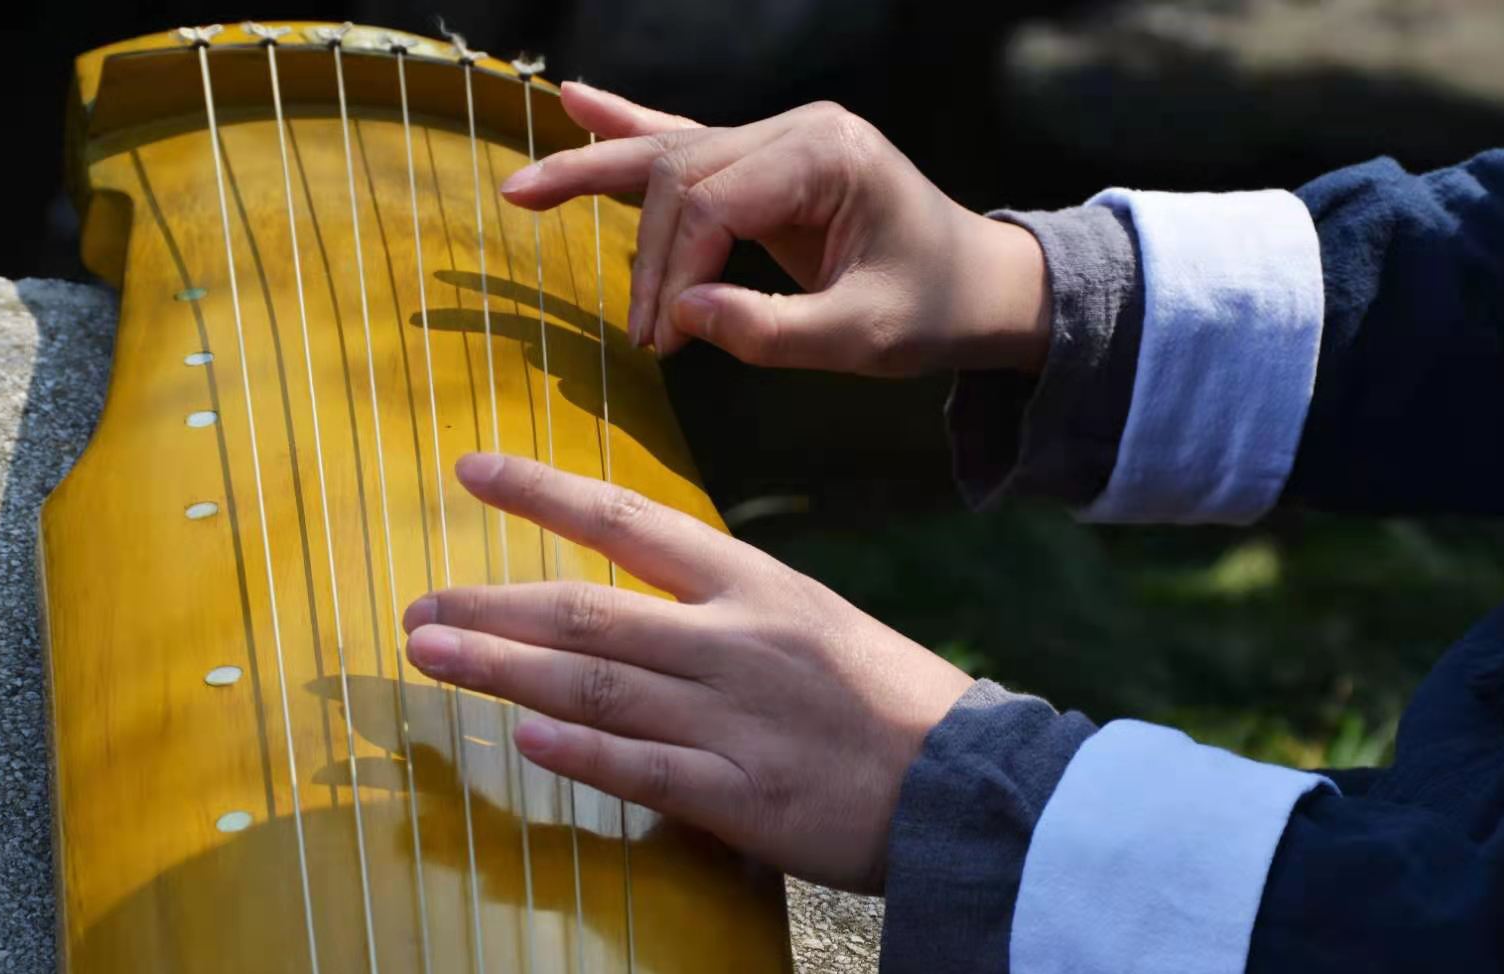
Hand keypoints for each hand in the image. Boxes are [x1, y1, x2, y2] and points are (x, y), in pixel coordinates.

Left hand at [403, 453, 974, 891]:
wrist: (971, 781)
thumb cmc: (885, 697)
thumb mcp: (810, 620)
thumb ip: (720, 610)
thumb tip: (621, 611)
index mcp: (754, 584)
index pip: (631, 522)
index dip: (545, 493)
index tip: (471, 469)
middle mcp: (735, 640)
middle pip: (591, 610)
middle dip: (493, 605)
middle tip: (417, 608)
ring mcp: (737, 719)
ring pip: (601, 685)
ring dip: (505, 669)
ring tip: (430, 655)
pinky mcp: (746, 797)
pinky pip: (649, 770)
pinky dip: (582, 754)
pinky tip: (522, 738)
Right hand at [500, 83, 1049, 376]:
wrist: (983, 285)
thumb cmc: (935, 309)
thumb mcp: (867, 337)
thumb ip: (775, 333)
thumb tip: (684, 320)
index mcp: (826, 154)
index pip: (714, 203)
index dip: (676, 273)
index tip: (668, 341)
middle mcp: (797, 128)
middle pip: (682, 175)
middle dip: (648, 257)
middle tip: (644, 336)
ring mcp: (780, 136)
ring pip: (669, 152)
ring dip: (595, 173)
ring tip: (520, 188)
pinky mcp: (767, 161)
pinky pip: (687, 141)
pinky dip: (628, 129)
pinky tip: (572, 102)